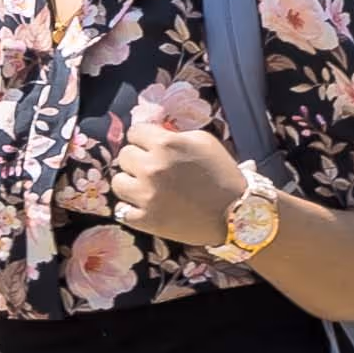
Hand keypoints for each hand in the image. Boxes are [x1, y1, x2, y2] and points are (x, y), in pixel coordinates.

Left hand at [110, 111, 255, 246]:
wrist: (235, 213)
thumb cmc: (222, 173)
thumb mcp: (202, 141)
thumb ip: (174, 135)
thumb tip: (152, 133)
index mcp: (166, 144)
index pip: (134, 132)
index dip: (144, 139)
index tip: (151, 147)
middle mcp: (151, 167)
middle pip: (125, 155)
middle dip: (138, 159)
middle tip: (153, 168)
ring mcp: (146, 195)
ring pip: (118, 182)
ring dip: (130, 183)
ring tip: (146, 188)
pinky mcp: (145, 220)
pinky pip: (121, 209)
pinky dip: (131, 208)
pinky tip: (145, 206)